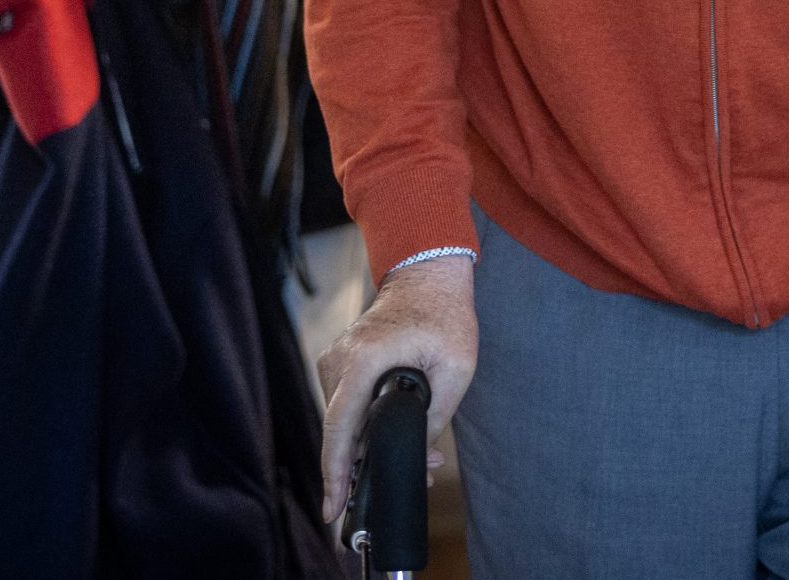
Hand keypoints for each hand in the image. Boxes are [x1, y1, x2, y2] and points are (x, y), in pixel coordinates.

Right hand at [315, 255, 477, 522]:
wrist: (427, 277)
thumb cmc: (444, 317)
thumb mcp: (455, 370)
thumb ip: (433, 416)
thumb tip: (416, 455)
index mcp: (364, 359)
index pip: (340, 427)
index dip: (335, 473)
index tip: (332, 510)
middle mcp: (339, 360)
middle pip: (341, 433)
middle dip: (367, 466)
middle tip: (418, 475)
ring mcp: (334, 361)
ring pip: (344, 423)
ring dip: (371, 444)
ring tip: (423, 455)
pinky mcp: (339, 365)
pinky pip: (346, 407)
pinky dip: (367, 425)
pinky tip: (399, 432)